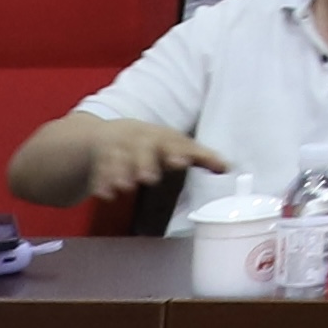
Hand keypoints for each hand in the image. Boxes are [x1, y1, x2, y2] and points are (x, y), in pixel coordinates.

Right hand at [71, 117, 227, 201]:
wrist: (113, 133)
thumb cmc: (156, 144)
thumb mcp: (177, 145)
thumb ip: (200, 157)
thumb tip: (228, 168)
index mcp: (163, 137)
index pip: (173, 143)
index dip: (178, 152)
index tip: (183, 162)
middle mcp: (140, 141)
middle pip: (142, 150)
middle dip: (146, 163)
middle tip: (149, 178)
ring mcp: (119, 150)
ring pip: (119, 160)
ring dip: (121, 173)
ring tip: (124, 187)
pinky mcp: (101, 161)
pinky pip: (100, 171)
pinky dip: (102, 182)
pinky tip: (104, 195)